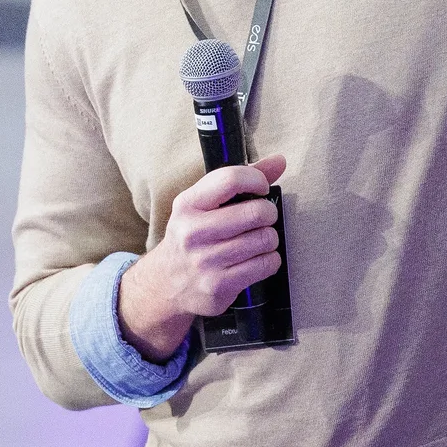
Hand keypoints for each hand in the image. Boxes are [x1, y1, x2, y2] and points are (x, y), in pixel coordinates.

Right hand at [118, 154, 287, 362]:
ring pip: (265, 239)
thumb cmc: (192, 235)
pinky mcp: (219, 286)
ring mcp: (205, 261)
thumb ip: (240, 180)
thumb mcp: (203, 204)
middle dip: (268, 213)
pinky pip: (266, 265)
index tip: (261, 189)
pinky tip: (256, 259)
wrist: (165, 283)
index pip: (231, 179)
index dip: (257, 180)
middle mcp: (193, 232)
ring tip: (257, 240)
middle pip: (256, 212)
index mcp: (188, 204)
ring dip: (269, 238)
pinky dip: (269, 260)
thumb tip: (280, 160)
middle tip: (263, 217)